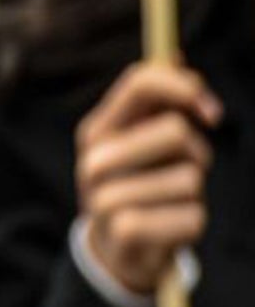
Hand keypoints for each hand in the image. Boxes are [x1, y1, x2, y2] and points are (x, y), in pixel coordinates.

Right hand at [76, 63, 221, 295]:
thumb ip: (157, 103)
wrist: (115, 252)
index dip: (184, 86)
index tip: (212, 111)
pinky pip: (193, 217)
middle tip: (181, 171)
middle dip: (196, 153)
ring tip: (170, 203)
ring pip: (191, 179)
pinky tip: (169, 228)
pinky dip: (193, 224)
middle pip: (176, 131)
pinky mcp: (125, 231)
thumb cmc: (138, 186)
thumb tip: (174, 54)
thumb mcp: (139, 142)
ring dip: (194, 194)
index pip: (140, 83)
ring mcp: (104, 195)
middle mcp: (94, 157)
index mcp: (97, 129)